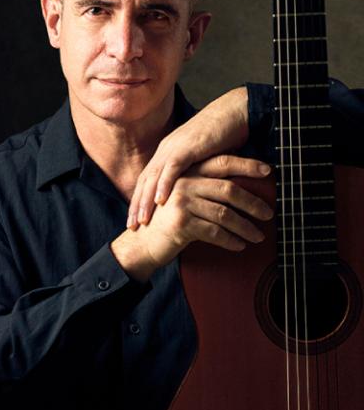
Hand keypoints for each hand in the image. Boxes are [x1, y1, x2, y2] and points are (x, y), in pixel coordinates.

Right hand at [112, 155, 272, 281]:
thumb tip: (238, 189)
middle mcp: (183, 183)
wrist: (141, 245)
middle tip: (268, 213)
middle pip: (228, 189)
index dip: (246, 166)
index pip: (222, 163)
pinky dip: (231, 240)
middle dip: (252, 202)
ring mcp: (181, 202)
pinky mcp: (181, 223)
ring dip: (245, 226)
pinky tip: (240, 246)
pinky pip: (215, 232)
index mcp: (186, 172)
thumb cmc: (167, 223)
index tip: (268, 172)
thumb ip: (203, 189)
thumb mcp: (183, 199)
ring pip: (224, 213)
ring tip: (257, 235)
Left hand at [127, 87, 249, 227]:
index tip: (135, 222)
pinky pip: (172, 168)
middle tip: (131, 226)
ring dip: (146, 200)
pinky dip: (165, 184)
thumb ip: (193, 175)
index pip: (147, 181)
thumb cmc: (221, 137)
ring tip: (141, 220)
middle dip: (136, 205)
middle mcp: (166, 151)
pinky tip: (161, 201)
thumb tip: (193, 196)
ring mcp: (174, 148)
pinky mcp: (188, 146)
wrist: (233, 113)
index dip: (139, 201)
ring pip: (154, 177)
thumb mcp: (202, 160)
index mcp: (167, 153)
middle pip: (145, 181)